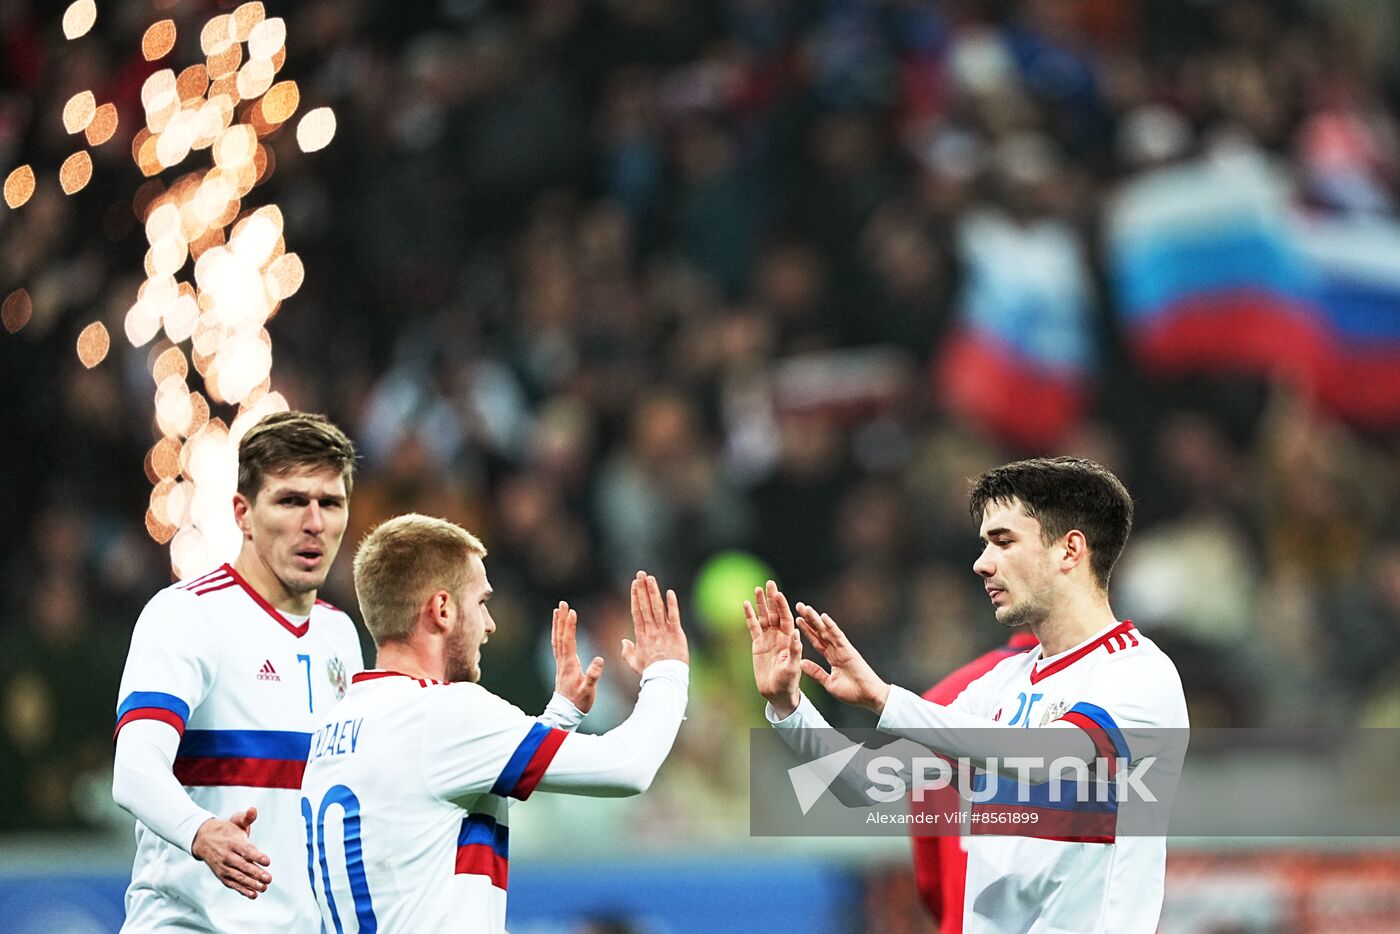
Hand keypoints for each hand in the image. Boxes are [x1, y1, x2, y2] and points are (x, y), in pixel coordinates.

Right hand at [191, 807, 271, 898]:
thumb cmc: (226, 830)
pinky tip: (254, 895)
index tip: (268, 861)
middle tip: (269, 878)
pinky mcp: (222, 875)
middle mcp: (228, 856)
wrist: (204, 840)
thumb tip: (253, 810)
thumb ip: (246, 817)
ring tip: (264, 888)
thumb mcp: (236, 820)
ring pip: (239, 877)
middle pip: (244, 866)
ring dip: (251, 884)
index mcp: (233, 842)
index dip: (257, 856)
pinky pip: (233, 884)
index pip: (247, 850)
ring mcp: (224, 867)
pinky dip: (242, 890)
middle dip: (257, 873)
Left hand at [551, 600, 604, 712]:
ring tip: (557, 610)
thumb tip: (600, 660)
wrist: (566, 712)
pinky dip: (558, 634)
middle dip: (561, 619)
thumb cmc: (578, 701)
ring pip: (557, 639)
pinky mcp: (562, 665)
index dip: (570, 626)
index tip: (571, 612)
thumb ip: (593, 676)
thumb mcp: (588, 690)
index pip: (568, 641)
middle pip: (561, 636)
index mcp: (570, 664)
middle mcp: (563, 661)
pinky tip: (559, 629)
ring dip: (557, 624)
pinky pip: (557, 645)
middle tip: (562, 603)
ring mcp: (561, 662)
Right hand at [621, 571, 688, 674]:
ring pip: (657, 608)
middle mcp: (651, 630)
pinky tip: (670, 592)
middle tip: (640, 574)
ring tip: (650, 578)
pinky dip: (672, 604)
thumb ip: (627, 652)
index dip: (635, 597)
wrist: (666, 679)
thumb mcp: (635, 663)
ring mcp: (664, 631)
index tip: (634, 584)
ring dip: (653, 592)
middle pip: (645, 606)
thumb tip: (623, 641)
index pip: (637, 612)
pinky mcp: (676, 634)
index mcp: (641, 636)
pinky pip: (674, 616)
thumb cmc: (651, 672)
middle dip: (642, 589)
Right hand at [744, 580, 801, 717]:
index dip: (782, 606)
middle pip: (775, 613)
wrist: (777, 692)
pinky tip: (745, 604)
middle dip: (772, 599)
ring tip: (757, 589)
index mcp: (790, 639)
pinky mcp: (758, 644)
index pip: (786, 618)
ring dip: (761, 603)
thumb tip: (796, 633)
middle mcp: (779, 635)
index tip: (778, 594)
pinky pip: (753, 627)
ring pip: (764, 617)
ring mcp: (768, 638)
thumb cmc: (788, 682)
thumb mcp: (792, 667)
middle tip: (769, 583)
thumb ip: (794, 651)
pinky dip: (749, 615)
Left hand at [793, 603, 890, 713]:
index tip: (797, 620)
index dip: (807, 631)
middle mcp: (836, 650)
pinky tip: (823, 616)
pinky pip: (838, 636)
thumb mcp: (829, 682)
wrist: (868, 697)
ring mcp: (842, 649)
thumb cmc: (852, 692)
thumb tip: (801, 663)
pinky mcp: (849, 650)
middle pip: (820, 632)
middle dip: (809, 620)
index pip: (816, 641)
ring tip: (806, 608)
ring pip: (826, 631)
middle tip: (799, 606)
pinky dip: (831, 626)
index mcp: (832, 657)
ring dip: (816, 619)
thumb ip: (816, 672)